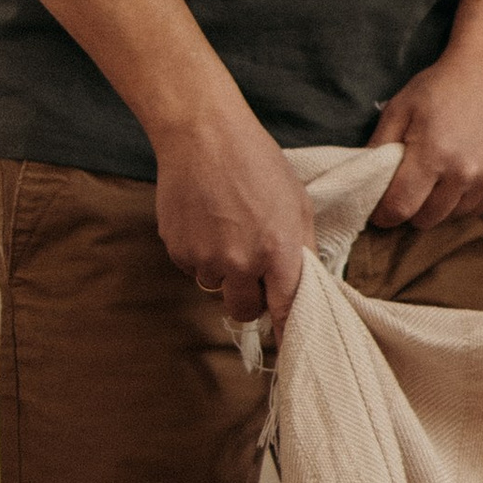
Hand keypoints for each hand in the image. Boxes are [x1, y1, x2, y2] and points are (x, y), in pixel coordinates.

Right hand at [153, 113, 315, 332]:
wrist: (203, 135)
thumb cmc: (257, 163)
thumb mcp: (296, 203)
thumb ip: (301, 247)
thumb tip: (305, 282)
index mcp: (278, 251)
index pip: (285, 309)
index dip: (287, 330)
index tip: (291, 346)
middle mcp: (241, 262)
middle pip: (244, 311)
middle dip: (249, 300)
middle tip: (252, 272)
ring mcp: (205, 258)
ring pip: (215, 287)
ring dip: (222, 270)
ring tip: (226, 227)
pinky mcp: (177, 249)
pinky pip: (191, 267)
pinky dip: (198, 252)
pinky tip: (205, 219)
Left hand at [367, 44, 482, 229]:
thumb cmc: (440, 89)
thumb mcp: (399, 110)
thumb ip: (378, 148)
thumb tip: (364, 183)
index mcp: (432, 155)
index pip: (400, 208)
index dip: (384, 214)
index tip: (381, 210)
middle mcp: (464, 173)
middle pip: (426, 219)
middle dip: (412, 209)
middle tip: (411, 188)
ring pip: (452, 217)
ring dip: (440, 205)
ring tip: (439, 177)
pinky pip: (478, 210)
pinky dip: (465, 201)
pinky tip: (462, 176)